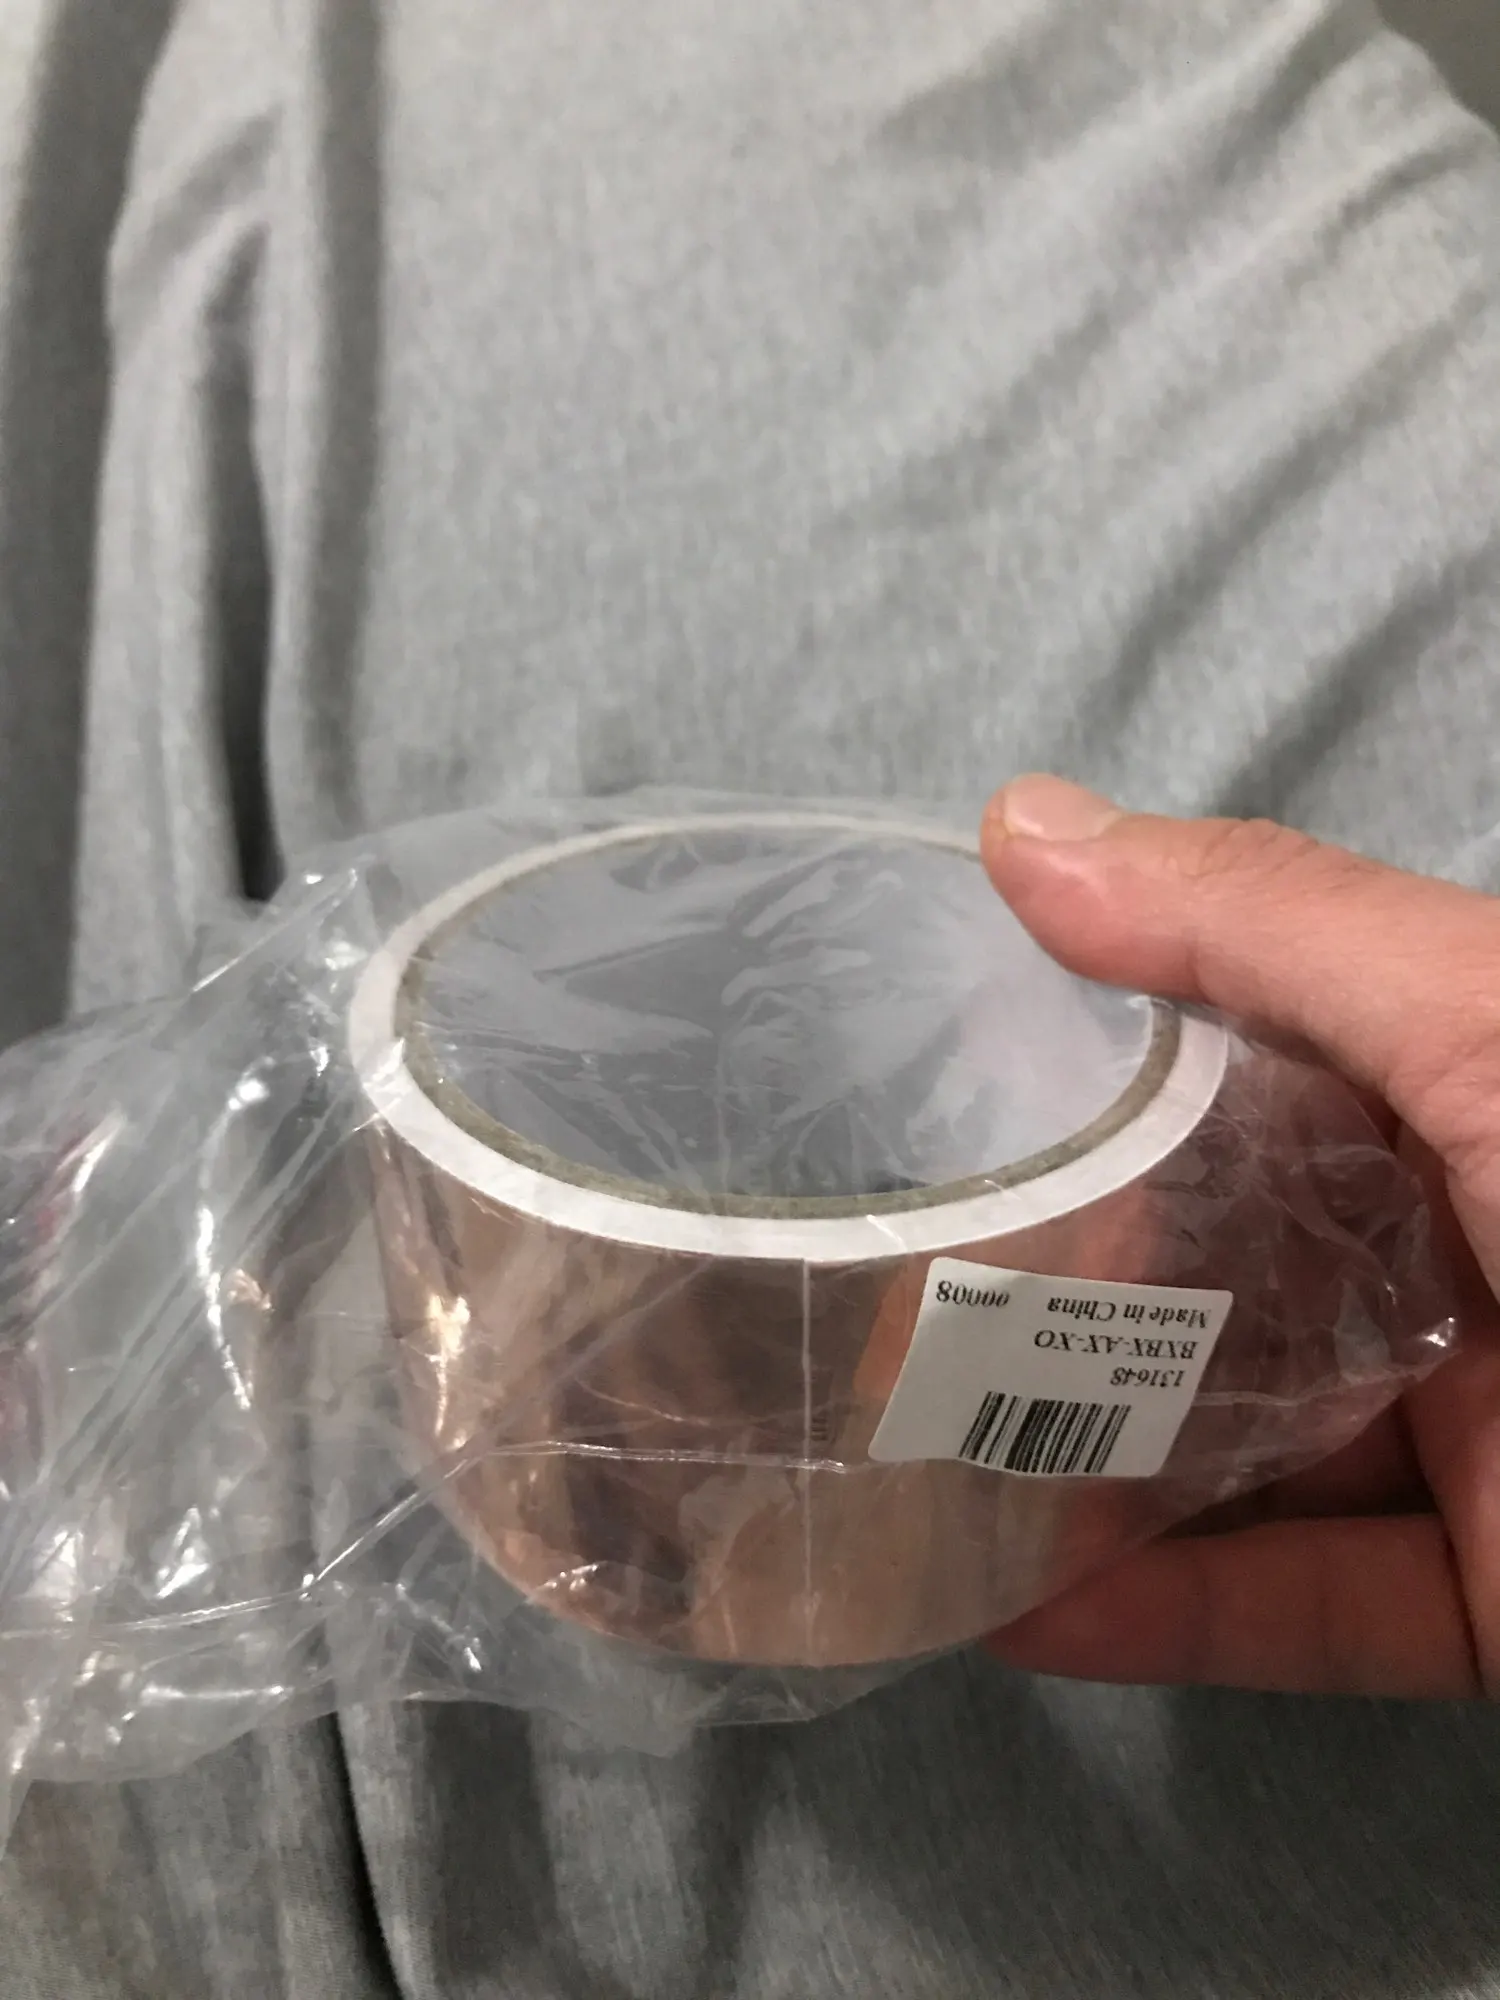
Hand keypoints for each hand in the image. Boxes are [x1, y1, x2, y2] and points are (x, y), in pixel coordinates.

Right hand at [980, 775, 1499, 1698]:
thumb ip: (1273, 932)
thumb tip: (1023, 823)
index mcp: (1498, 1090)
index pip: (1266, 1054)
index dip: (1103, 1058)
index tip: (948, 1082)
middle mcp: (1498, 1250)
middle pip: (1242, 1260)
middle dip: (1066, 1278)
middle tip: (890, 1289)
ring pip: (1260, 1448)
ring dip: (1087, 1468)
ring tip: (903, 1455)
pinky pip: (1320, 1614)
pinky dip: (1173, 1624)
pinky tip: (1014, 1615)